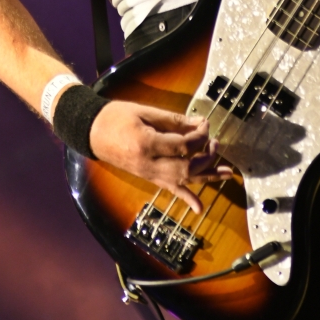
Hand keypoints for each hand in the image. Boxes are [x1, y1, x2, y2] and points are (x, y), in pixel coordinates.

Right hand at [89, 100, 232, 213]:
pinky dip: (187, 198)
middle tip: (215, 143)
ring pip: (183, 181)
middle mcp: (149, 165)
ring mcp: (148, 174)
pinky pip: (170, 190)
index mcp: (147, 144)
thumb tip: (199, 123)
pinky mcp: (148, 178)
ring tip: (227, 174)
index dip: (199, 135)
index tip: (205, 124)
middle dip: (206, 157)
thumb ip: (173, 120)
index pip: (183, 145)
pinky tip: (200, 207)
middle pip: (187, 168)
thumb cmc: (116, 117)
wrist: (92, 131)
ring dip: (207, 178)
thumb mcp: (145, 111)